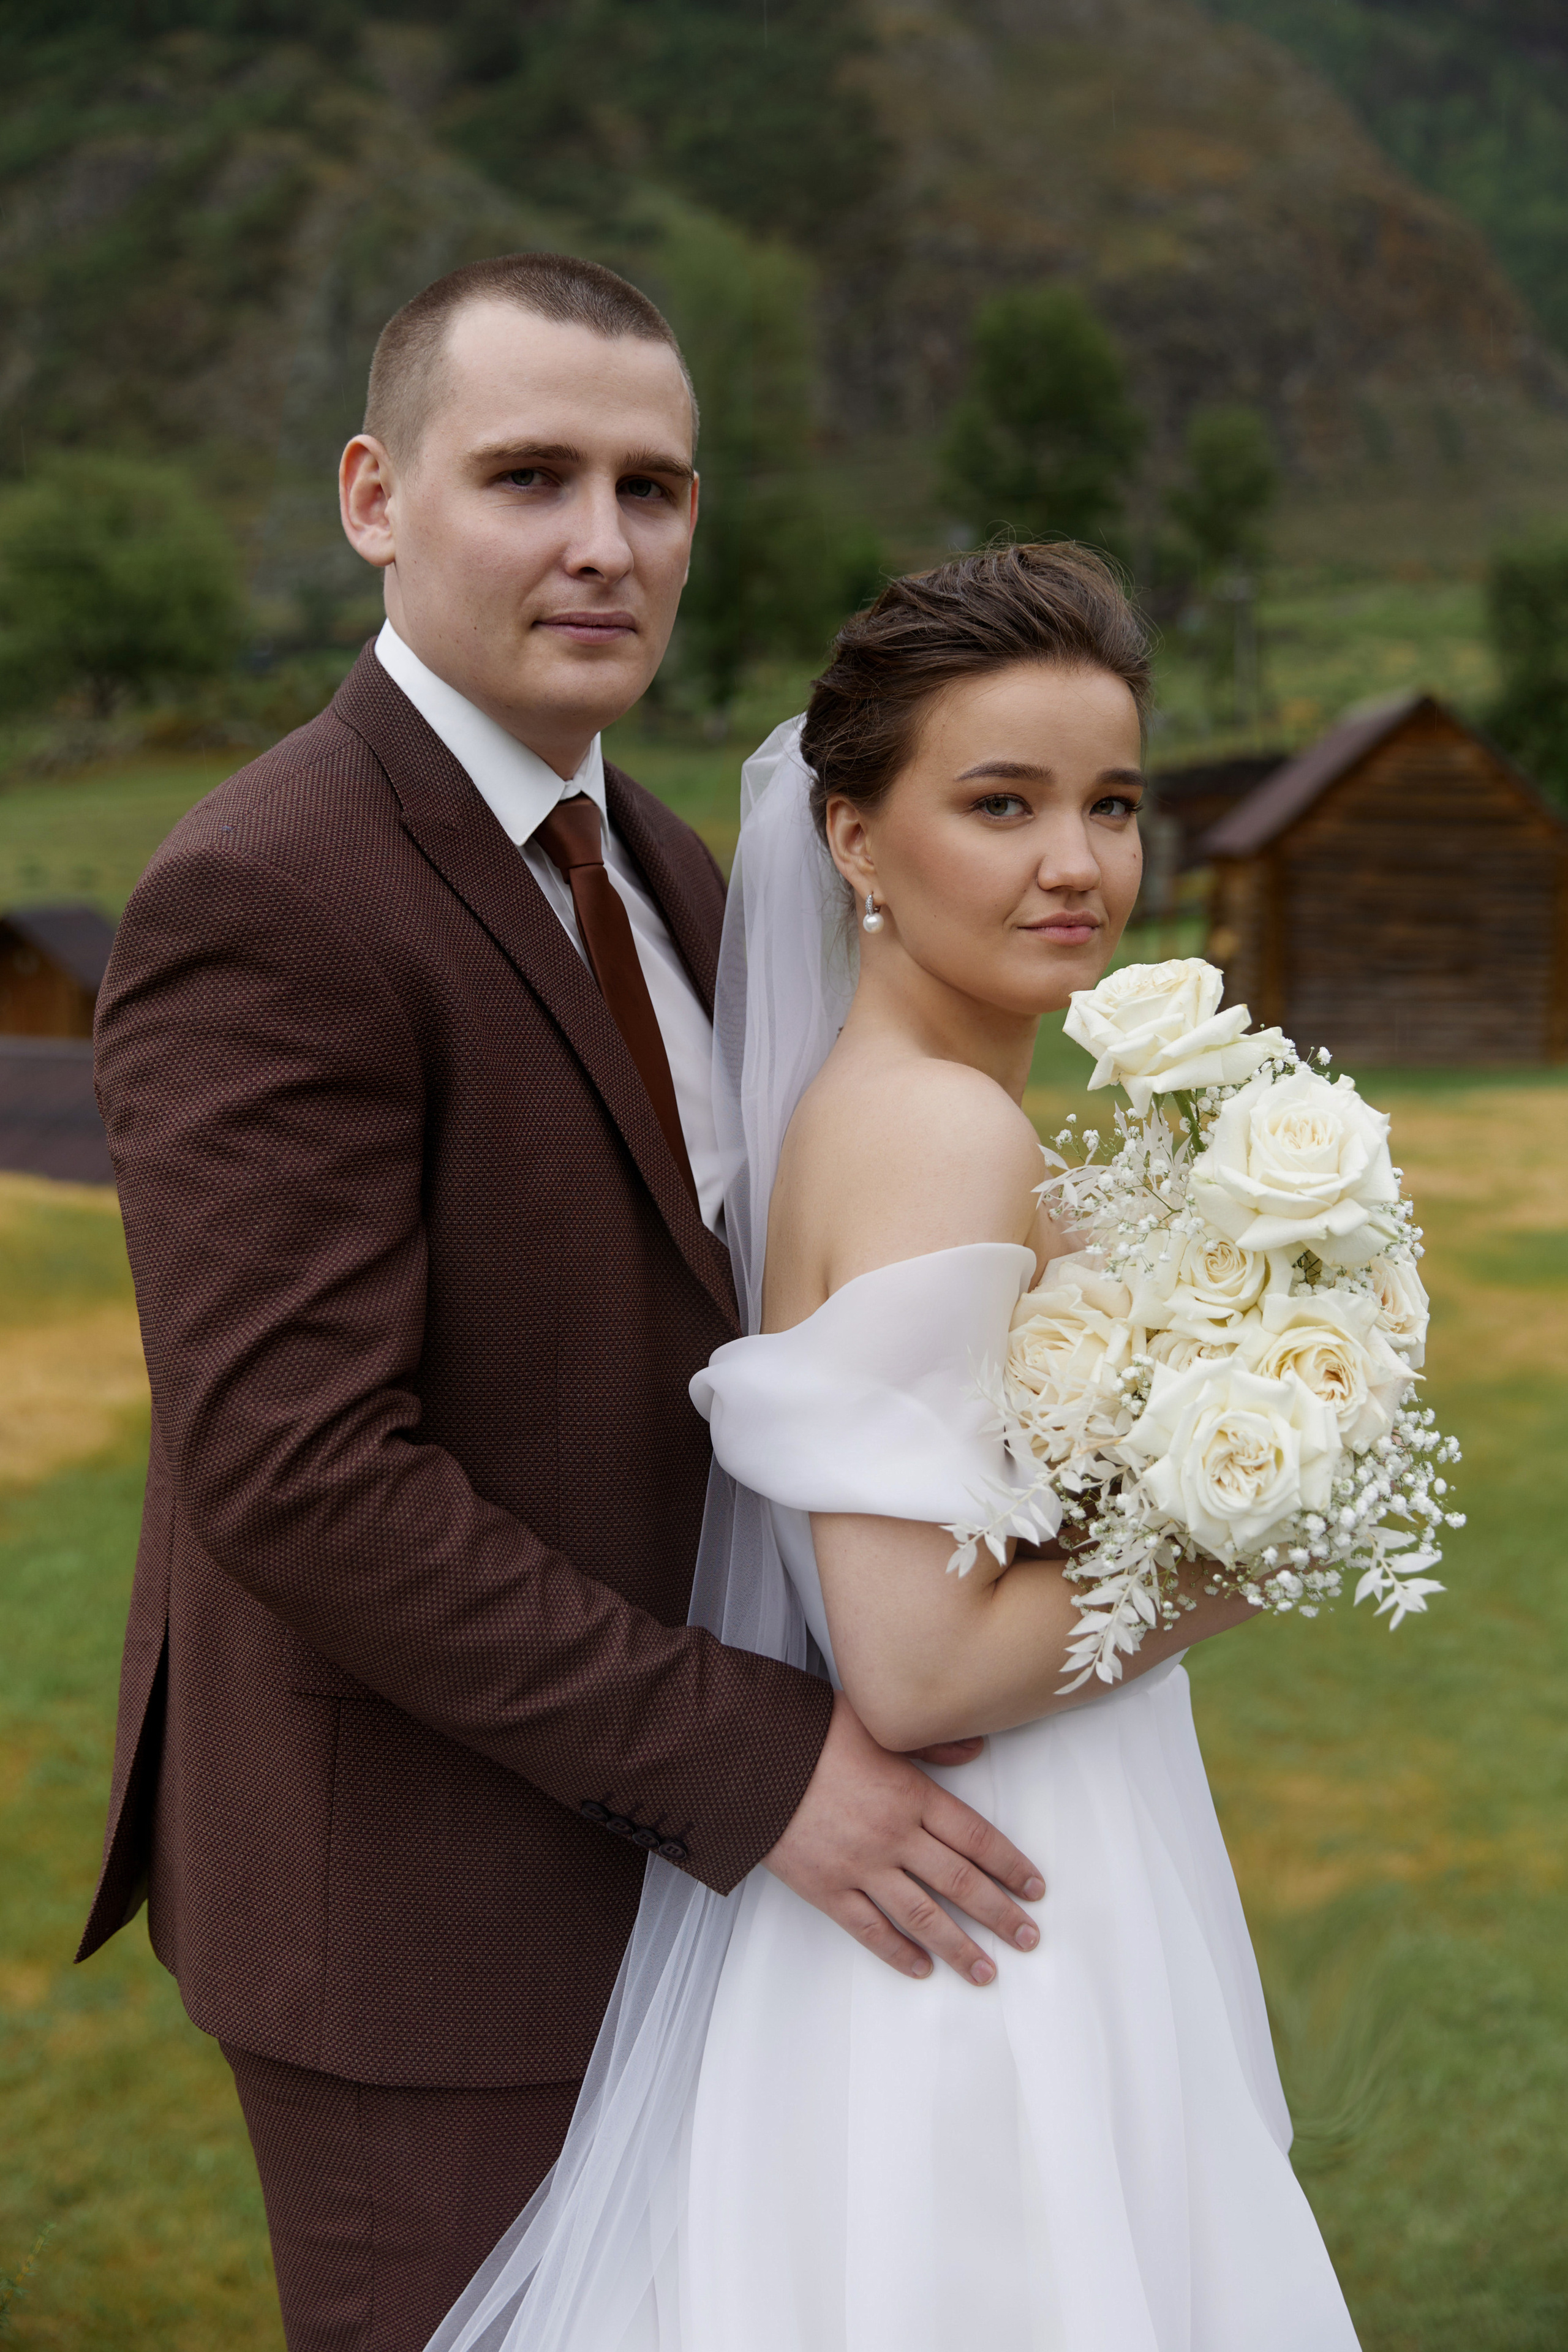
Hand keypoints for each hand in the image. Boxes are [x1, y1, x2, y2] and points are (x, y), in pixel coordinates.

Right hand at [763, 1692, 1044, 1985]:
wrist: (745, 1757)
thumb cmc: (809, 1733)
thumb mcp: (876, 1722)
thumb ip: (930, 1741)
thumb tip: (976, 1748)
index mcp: (911, 1794)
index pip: (977, 1837)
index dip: (1011, 1866)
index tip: (1035, 1888)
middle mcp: (894, 1836)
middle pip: (961, 1883)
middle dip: (1000, 1914)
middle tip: (1029, 1938)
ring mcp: (861, 1867)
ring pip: (923, 1916)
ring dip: (961, 1947)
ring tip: (987, 1971)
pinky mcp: (826, 1889)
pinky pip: (870, 1930)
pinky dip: (898, 1953)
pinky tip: (921, 1969)